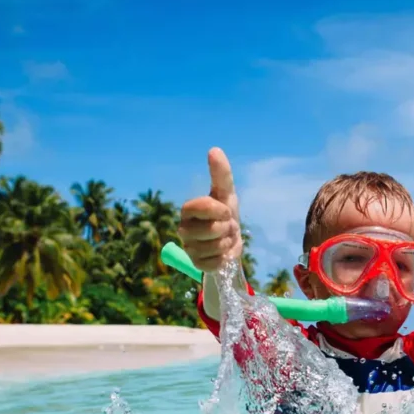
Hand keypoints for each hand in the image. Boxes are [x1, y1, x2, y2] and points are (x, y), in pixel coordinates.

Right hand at [179, 148, 242, 272]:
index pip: (200, 207)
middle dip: (226, 228)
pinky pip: (214, 263)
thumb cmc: (225, 213)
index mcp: (188, 210)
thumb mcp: (226, 193)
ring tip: (225, 239)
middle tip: (226, 226)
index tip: (226, 211)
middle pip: (211, 229)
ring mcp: (188, 248)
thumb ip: (221, 174)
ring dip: (226, 243)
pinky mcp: (196, 265)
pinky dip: (223, 259)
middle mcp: (183, 229)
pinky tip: (221, 254)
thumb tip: (214, 149)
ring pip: (214, 247)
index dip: (218, 209)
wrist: (230, 241)